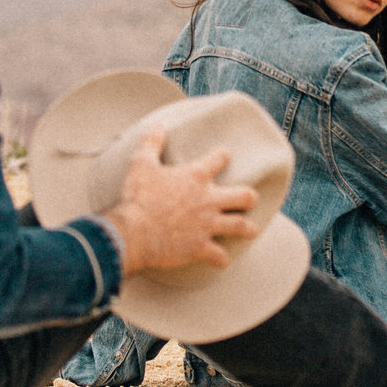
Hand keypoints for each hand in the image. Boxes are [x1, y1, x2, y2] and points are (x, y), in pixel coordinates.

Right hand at [98, 126, 258, 275]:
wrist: (133, 232)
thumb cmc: (137, 196)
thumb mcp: (142, 163)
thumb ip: (152, 142)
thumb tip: (157, 124)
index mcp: (196, 177)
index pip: (219, 159)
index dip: (223, 156)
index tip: (225, 155)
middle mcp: (208, 200)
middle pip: (242, 196)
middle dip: (248, 197)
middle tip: (250, 198)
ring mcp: (207, 225)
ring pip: (238, 226)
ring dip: (246, 228)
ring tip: (252, 230)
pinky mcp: (200, 247)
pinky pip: (219, 256)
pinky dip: (221, 259)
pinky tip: (222, 261)